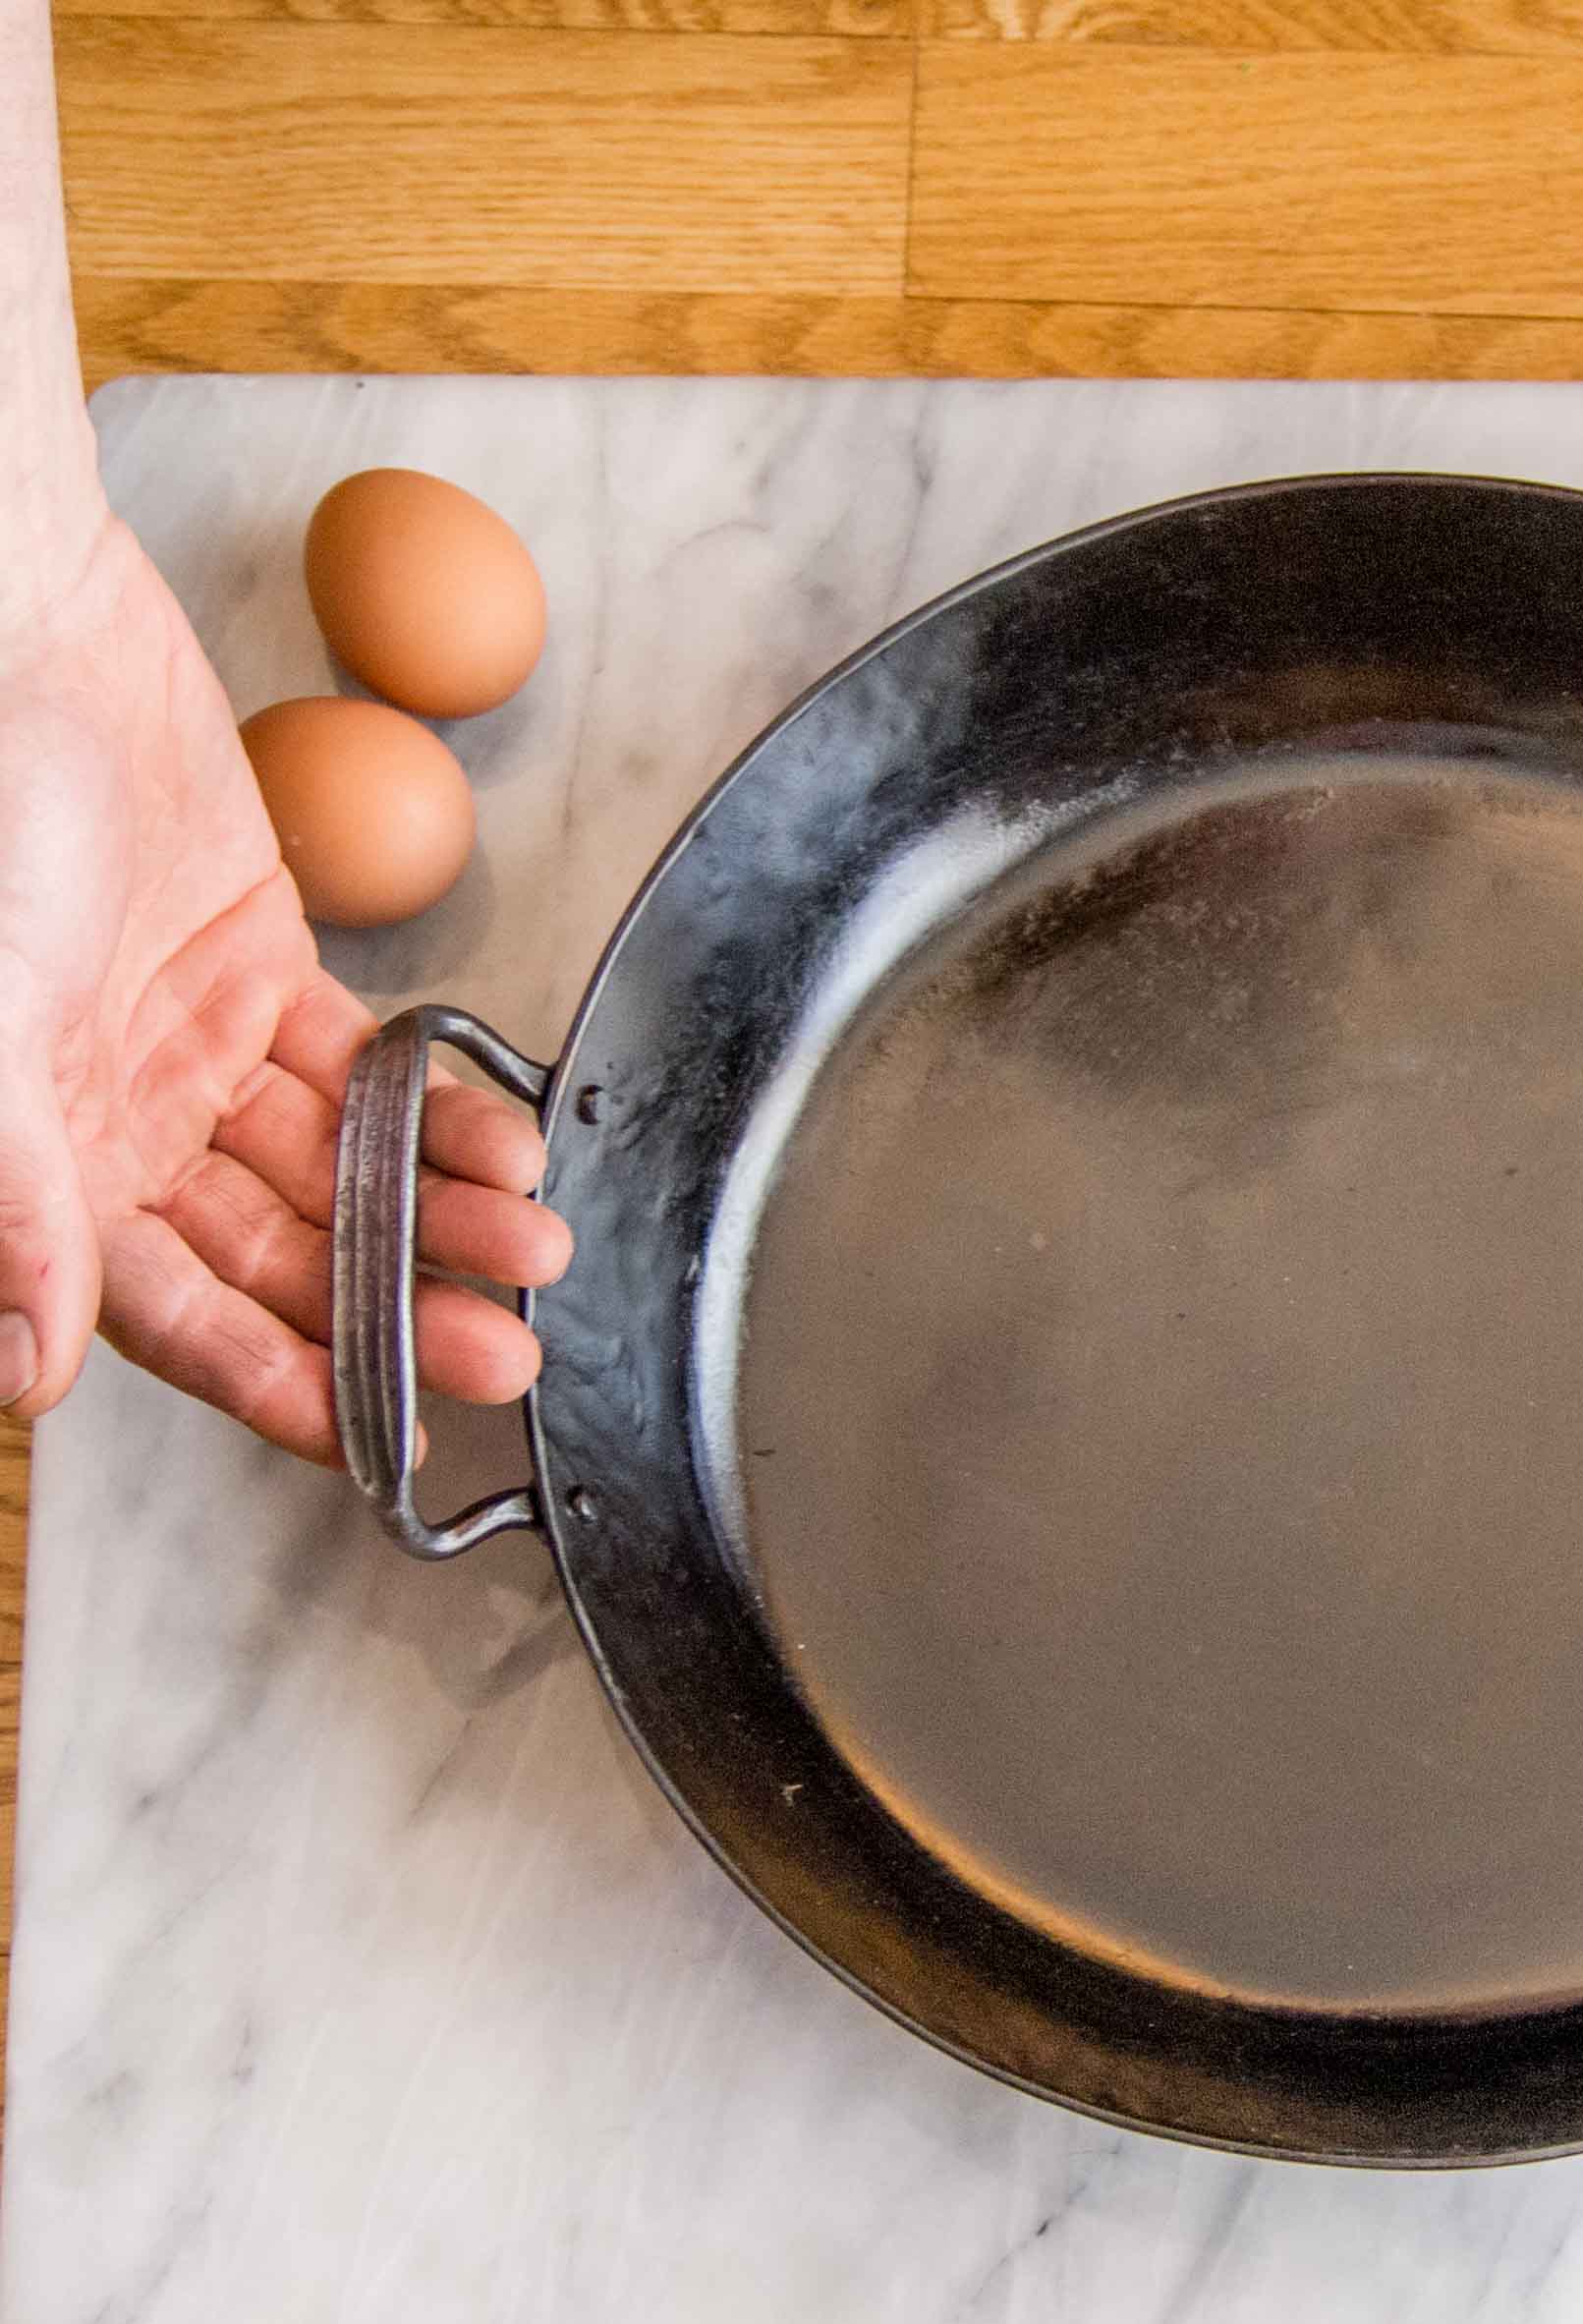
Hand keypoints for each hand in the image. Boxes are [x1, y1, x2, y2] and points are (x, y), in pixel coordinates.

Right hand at [0, 493, 568, 1464]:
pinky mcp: (260, 970)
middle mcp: (117, 1123)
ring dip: (437, 1216)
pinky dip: (435, 1111)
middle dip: (396, 1306)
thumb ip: (14, 1199)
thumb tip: (26, 1371)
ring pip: (337, 1169)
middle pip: (279, 1253)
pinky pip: (362, 1070)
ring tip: (534, 1250)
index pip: (172, 1314)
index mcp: (42, 1159)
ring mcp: (191, 1049)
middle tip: (505, 1353)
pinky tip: (507, 1149)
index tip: (382, 1436)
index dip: (277, 1380)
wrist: (23, 633)